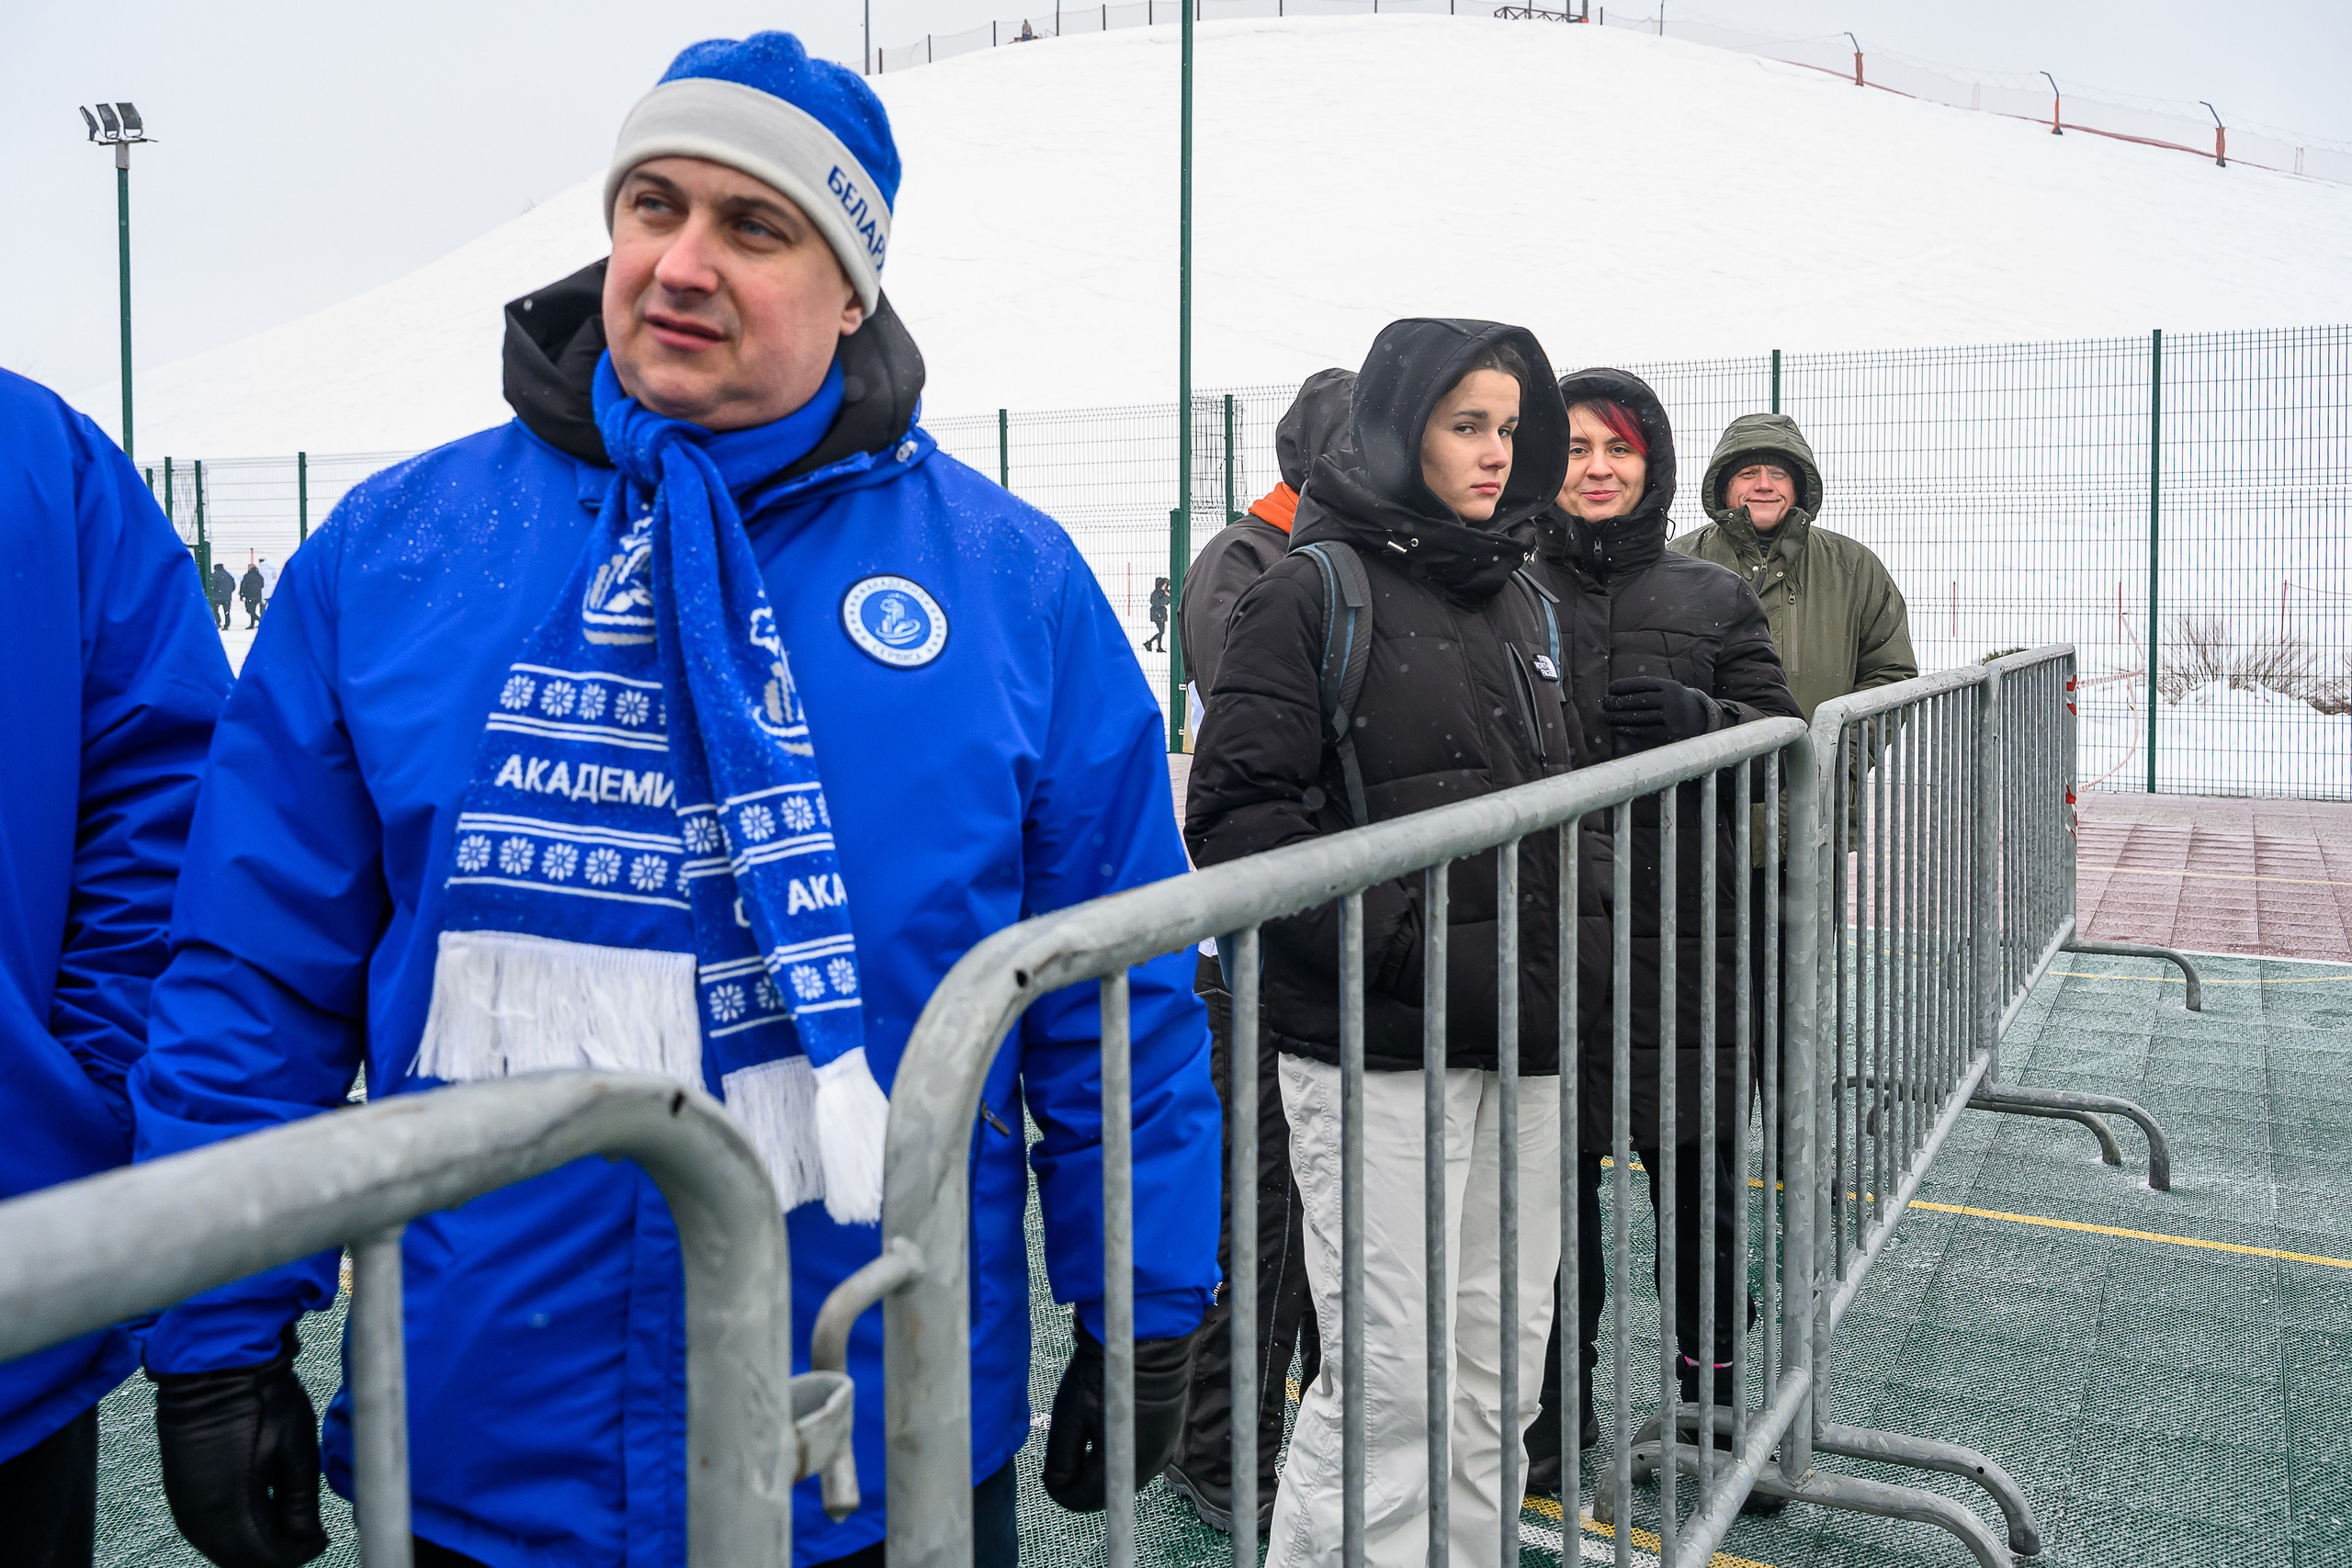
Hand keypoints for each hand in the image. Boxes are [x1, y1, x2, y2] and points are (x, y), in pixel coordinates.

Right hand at [150, 1328, 328, 1567]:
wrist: (214, 1364)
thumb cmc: (262, 1399)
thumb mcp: (296, 1450)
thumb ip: (300, 1503)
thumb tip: (310, 1539)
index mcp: (230, 1509)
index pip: (265, 1557)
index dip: (296, 1555)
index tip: (320, 1542)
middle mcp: (199, 1516)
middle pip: (238, 1558)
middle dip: (273, 1553)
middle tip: (305, 1536)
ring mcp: (183, 1503)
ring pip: (219, 1546)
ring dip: (250, 1544)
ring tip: (285, 1526)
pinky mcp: (178, 1489)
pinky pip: (204, 1528)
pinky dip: (230, 1530)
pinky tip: (255, 1514)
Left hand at [1041, 1314, 1198, 1512]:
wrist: (1147, 1334)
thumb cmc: (1104, 1370)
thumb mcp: (1071, 1414)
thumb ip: (1061, 1460)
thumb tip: (1056, 1488)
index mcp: (1123, 1464)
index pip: (1082, 1499)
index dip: (1061, 1486)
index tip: (1054, 1460)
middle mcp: (1151, 1464)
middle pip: (1105, 1488)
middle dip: (1083, 1472)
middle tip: (1073, 1434)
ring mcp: (1165, 1448)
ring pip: (1122, 1472)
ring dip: (1102, 1459)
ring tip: (1093, 1421)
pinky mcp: (1170, 1433)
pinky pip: (1139, 1455)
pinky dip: (1121, 1446)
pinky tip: (1114, 1417)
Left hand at [1601, 676, 1719, 747]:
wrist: (1700, 720)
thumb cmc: (1674, 703)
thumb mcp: (1667, 690)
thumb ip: (1647, 689)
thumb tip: (1614, 691)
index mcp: (1671, 687)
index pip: (1644, 683)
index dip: (1625, 685)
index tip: (1610, 688)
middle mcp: (1673, 701)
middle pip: (1640, 700)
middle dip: (1619, 702)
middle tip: (1605, 703)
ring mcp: (1672, 718)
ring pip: (1640, 717)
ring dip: (1619, 718)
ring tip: (1607, 717)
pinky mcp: (1669, 734)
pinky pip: (1643, 732)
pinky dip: (1627, 730)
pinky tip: (1616, 728)